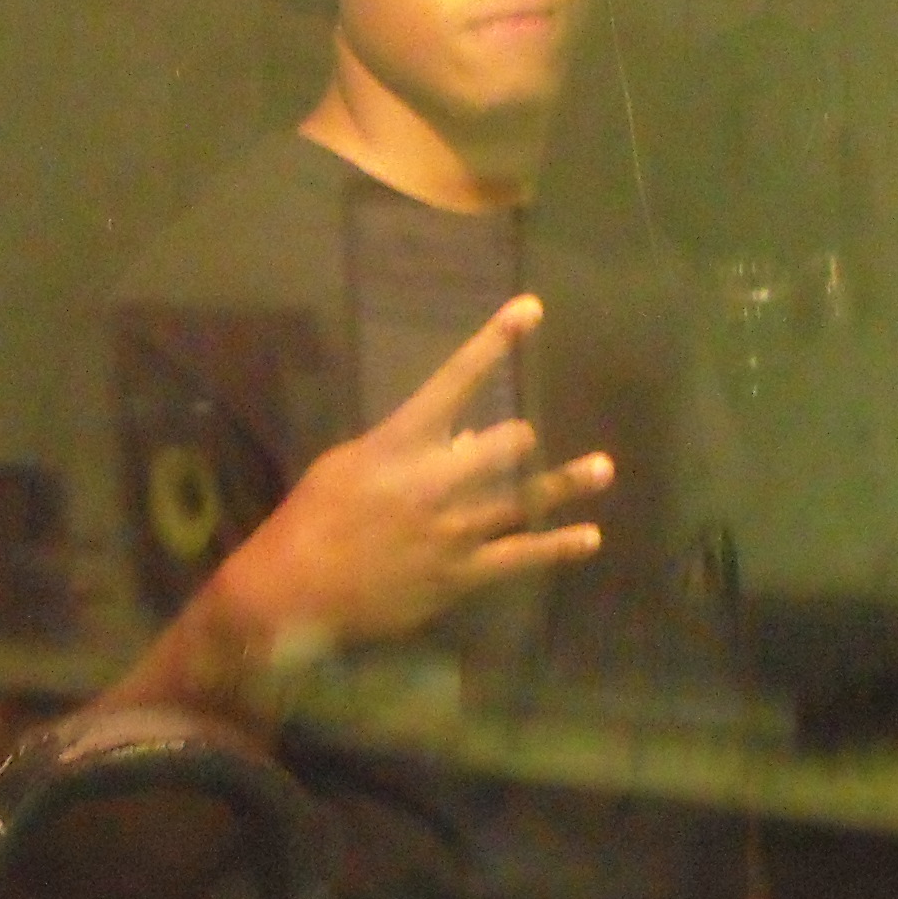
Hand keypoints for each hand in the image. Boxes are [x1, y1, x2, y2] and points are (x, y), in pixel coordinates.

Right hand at [213, 293, 611, 663]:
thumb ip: (402, 447)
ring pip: (523, 500)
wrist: (294, 590)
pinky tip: (589, 538)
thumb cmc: (311, 519)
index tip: (531, 309)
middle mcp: (435, 481)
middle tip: (524, 438)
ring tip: (603, 468)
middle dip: (518, 440)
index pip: (456, 380)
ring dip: (566, 484)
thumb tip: (453, 438)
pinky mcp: (462, 574)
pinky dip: (558, 548)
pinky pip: (520, 557)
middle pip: (503, 445)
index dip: (496, 341)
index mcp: (401, 442)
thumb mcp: (346, 464)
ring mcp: (454, 530)